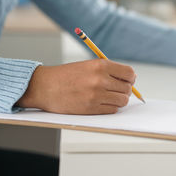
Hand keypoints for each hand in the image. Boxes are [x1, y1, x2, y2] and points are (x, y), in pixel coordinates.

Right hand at [17, 59, 135, 114]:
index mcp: (101, 65)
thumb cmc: (67, 75)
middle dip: (124, 90)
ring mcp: (96, 95)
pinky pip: (112, 110)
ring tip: (109, 96)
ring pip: (122, 101)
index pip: (129, 73)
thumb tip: (130, 80)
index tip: (128, 81)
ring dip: (119, 100)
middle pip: (127, 88)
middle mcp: (100, 80)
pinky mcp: (91, 108)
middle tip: (116, 90)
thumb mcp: (89, 65)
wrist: (45, 86)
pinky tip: (102, 102)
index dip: (131, 78)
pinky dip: (110, 107)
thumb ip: (109, 71)